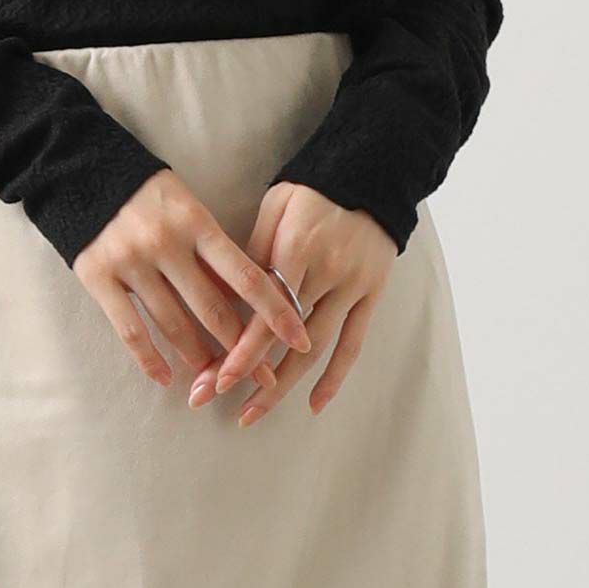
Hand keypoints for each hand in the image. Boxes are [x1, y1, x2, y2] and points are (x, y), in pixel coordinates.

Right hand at [72, 168, 313, 399]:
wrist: (83, 171)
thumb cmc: (150, 196)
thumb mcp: (188, 210)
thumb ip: (211, 255)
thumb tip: (246, 306)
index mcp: (195, 221)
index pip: (245, 274)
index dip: (275, 310)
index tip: (300, 338)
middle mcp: (166, 243)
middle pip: (213, 309)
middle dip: (243, 349)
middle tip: (265, 376)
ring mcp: (130, 261)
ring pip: (174, 325)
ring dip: (199, 357)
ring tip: (215, 377)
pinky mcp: (98, 277)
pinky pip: (130, 330)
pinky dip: (149, 360)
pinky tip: (165, 377)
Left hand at [203, 182, 396, 426]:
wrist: (368, 175)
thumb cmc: (311, 191)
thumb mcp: (275, 206)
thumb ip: (254, 249)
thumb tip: (227, 290)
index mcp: (296, 249)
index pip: (264, 311)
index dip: (241, 348)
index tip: (217, 379)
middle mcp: (325, 273)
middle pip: (287, 337)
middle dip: (255, 376)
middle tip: (224, 406)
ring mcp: (351, 288)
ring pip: (317, 348)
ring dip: (286, 385)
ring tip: (255, 412)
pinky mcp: (371, 296)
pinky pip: (354, 343)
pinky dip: (336, 377)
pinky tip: (315, 405)